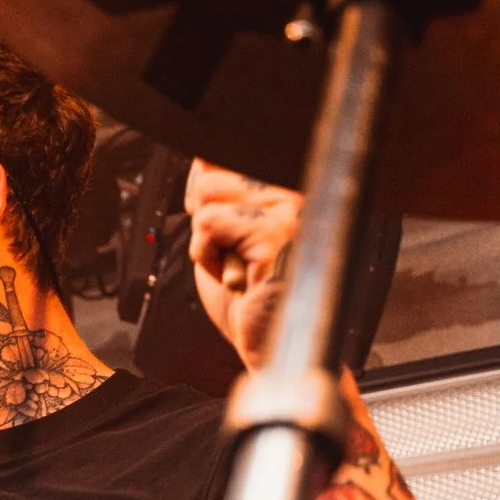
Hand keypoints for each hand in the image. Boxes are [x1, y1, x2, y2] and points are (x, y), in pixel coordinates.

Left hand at [185, 158, 300, 369]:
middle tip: (232, 254)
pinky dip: (207, 256)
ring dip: (206, 240)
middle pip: (210, 172)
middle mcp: (298, 187)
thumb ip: (223, 193)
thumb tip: (200, 158)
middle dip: (204, 219)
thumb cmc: (256, 296)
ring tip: (237, 265)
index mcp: (291, 183)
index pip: (227, 152)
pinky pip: (209, 224)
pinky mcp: (275, 234)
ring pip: (206, 194)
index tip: (219, 226)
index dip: (206, 189)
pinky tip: (236, 276)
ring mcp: (291, 208)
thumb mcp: (233, 232)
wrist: (277, 347)